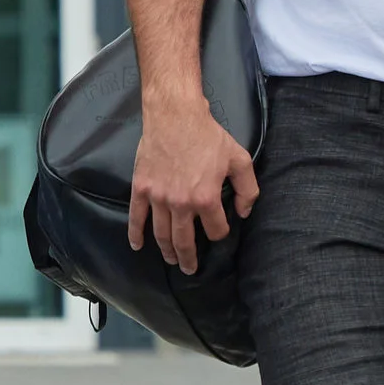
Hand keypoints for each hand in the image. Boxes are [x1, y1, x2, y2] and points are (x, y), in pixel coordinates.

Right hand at [130, 101, 257, 272]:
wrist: (175, 115)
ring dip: (167, 251)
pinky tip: (137, 245)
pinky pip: (136, 217)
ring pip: (162, 234)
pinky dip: (135, 234)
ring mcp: (158, 198)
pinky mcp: (141, 188)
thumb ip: (248, 189)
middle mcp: (181, 203)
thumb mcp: (239, 159)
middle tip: (190, 269)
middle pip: (185, 241)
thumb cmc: (208, 135)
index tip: (218, 231)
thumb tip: (243, 213)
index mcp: (206, 198)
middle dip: (189, 258)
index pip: (215, 230)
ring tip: (171, 261)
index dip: (219, 233)